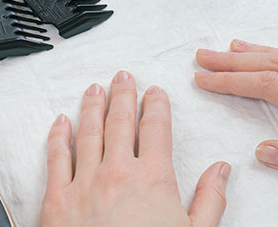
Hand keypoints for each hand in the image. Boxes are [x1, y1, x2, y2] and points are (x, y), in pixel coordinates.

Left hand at [41, 70, 230, 226]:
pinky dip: (58, 135)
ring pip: (87, 132)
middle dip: (123, 95)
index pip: (156, 129)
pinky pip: (56, 157)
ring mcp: (84, 183)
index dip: (156, 106)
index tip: (155, 92)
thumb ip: (210, 200)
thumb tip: (221, 170)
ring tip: (94, 89)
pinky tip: (60, 121)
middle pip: (120, 122)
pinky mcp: (56, 200)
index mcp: (153, 178)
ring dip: (91, 106)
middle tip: (123, 77)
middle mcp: (117, 172)